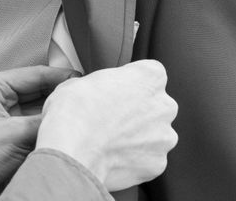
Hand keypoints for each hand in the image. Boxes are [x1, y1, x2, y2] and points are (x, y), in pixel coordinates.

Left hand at [0, 66, 78, 200]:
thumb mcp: (14, 134)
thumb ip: (44, 120)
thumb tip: (69, 110)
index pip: (32, 74)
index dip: (59, 76)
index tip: (81, 79)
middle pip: (38, 91)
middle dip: (59, 95)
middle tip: (83, 98)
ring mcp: (6, 119)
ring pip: (39, 110)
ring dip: (56, 113)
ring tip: (78, 113)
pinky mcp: (12, 137)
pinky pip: (37, 127)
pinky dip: (50, 128)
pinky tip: (65, 129)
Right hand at [36, 59, 178, 191]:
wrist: (72, 153)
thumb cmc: (73, 113)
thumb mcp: (78, 81)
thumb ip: (100, 84)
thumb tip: (93, 92)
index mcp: (149, 77)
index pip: (150, 72)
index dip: (130, 81)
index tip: (116, 89)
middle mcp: (163, 106)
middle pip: (156, 104)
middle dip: (137, 110)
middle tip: (110, 116)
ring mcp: (163, 137)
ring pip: (154, 134)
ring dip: (137, 136)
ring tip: (108, 139)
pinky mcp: (157, 164)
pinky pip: (148, 158)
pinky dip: (133, 158)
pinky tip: (110, 156)